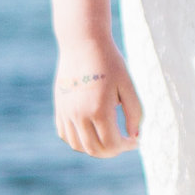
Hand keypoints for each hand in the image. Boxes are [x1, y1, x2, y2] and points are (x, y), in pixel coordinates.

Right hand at [54, 41, 141, 155]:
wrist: (82, 43)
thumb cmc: (110, 62)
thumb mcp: (128, 86)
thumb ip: (135, 113)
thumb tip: (135, 135)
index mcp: (98, 109)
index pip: (112, 144)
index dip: (126, 147)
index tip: (135, 141)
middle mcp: (79, 114)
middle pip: (95, 149)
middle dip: (112, 152)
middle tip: (124, 143)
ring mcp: (66, 112)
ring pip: (78, 146)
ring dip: (95, 148)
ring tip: (109, 139)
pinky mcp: (59, 107)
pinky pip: (65, 134)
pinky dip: (78, 141)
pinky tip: (92, 133)